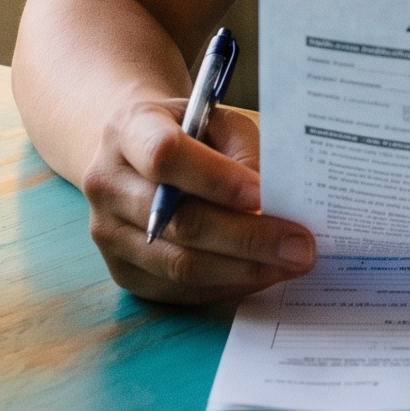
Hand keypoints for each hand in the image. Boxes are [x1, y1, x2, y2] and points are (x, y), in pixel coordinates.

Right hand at [81, 98, 315, 304]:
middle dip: (248, 238)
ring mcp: (108, 234)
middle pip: (179, 222)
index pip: (166, 156)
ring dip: (244, 270)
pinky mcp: (123, 272)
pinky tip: (262, 273)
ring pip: (181, 265)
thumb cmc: (188, 134)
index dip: (217, 179)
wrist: (137, 155)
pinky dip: (228, 284)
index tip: (265, 196)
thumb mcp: (217, 121)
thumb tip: (281, 204)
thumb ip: (244, 153)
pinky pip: (180, 289)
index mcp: (128, 130)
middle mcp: (107, 183)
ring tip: (291, 263)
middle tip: (301, 246)